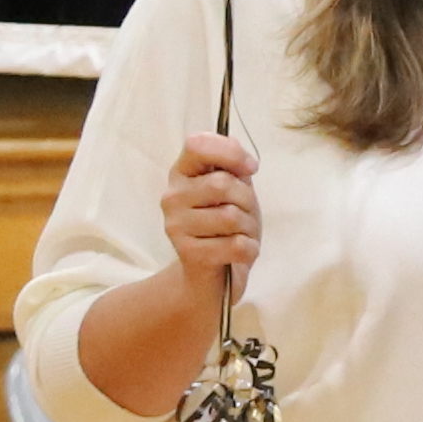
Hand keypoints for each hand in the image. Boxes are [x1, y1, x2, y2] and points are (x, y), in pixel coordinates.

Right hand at [159, 128, 262, 292]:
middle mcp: (172, 196)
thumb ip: (235, 166)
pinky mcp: (188, 253)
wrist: (212, 276)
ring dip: (248, 228)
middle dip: (246, 200)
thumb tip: (244, 160)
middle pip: (222, 184)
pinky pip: (235, 245)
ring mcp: (176, 225)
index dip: (230, 153)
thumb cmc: (226, 226)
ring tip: (240, 234)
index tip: (250, 168)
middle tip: (245, 215)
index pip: (197, 145)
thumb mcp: (235, 189)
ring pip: (231, 216)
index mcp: (182, 173)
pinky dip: (249, 249)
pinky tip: (240, 252)